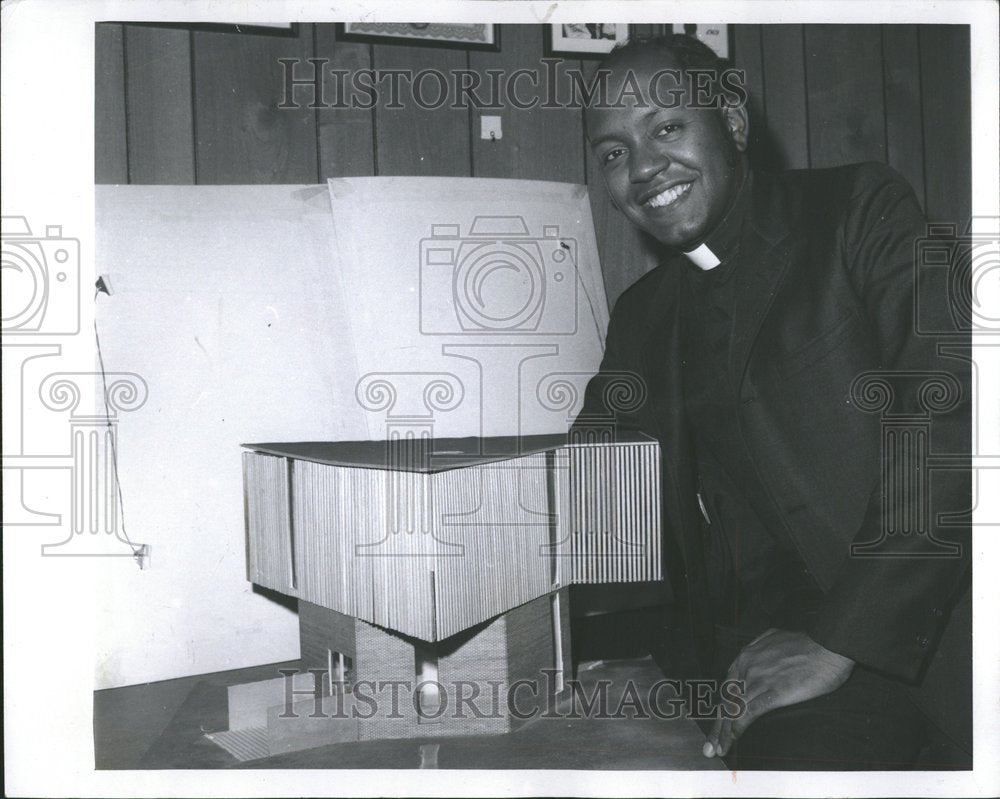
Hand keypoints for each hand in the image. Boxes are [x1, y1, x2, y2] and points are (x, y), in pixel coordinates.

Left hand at [703, 628, 854, 758]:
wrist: (827, 645)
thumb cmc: (807, 644)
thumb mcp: (774, 638)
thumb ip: (761, 649)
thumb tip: (757, 654)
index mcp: (746, 656)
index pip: (727, 687)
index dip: (721, 708)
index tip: (718, 724)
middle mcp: (747, 667)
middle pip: (726, 701)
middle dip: (717, 726)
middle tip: (709, 747)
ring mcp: (759, 679)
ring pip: (734, 709)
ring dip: (725, 732)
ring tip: (718, 750)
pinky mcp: (773, 691)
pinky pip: (750, 711)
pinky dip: (739, 726)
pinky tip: (735, 738)